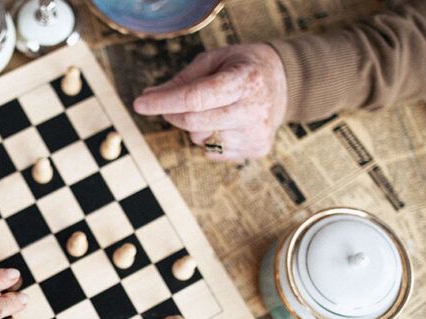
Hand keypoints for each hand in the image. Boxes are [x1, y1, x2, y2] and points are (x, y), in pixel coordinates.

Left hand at [133, 44, 287, 161]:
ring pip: (201, 139)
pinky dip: (209, 137)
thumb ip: (183, 79)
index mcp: (245, 80)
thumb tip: (149, 97)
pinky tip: (227, 122)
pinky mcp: (256, 150)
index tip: (140, 103)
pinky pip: (212, 151)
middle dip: (171, 114)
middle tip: (167, 105)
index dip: (164, 102)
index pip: (196, 97)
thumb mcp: (215, 60)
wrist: (285, 82)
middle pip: (194, 123)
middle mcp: (254, 110)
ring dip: (194, 127)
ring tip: (215, 109)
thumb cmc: (242, 67)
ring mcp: (256, 134)